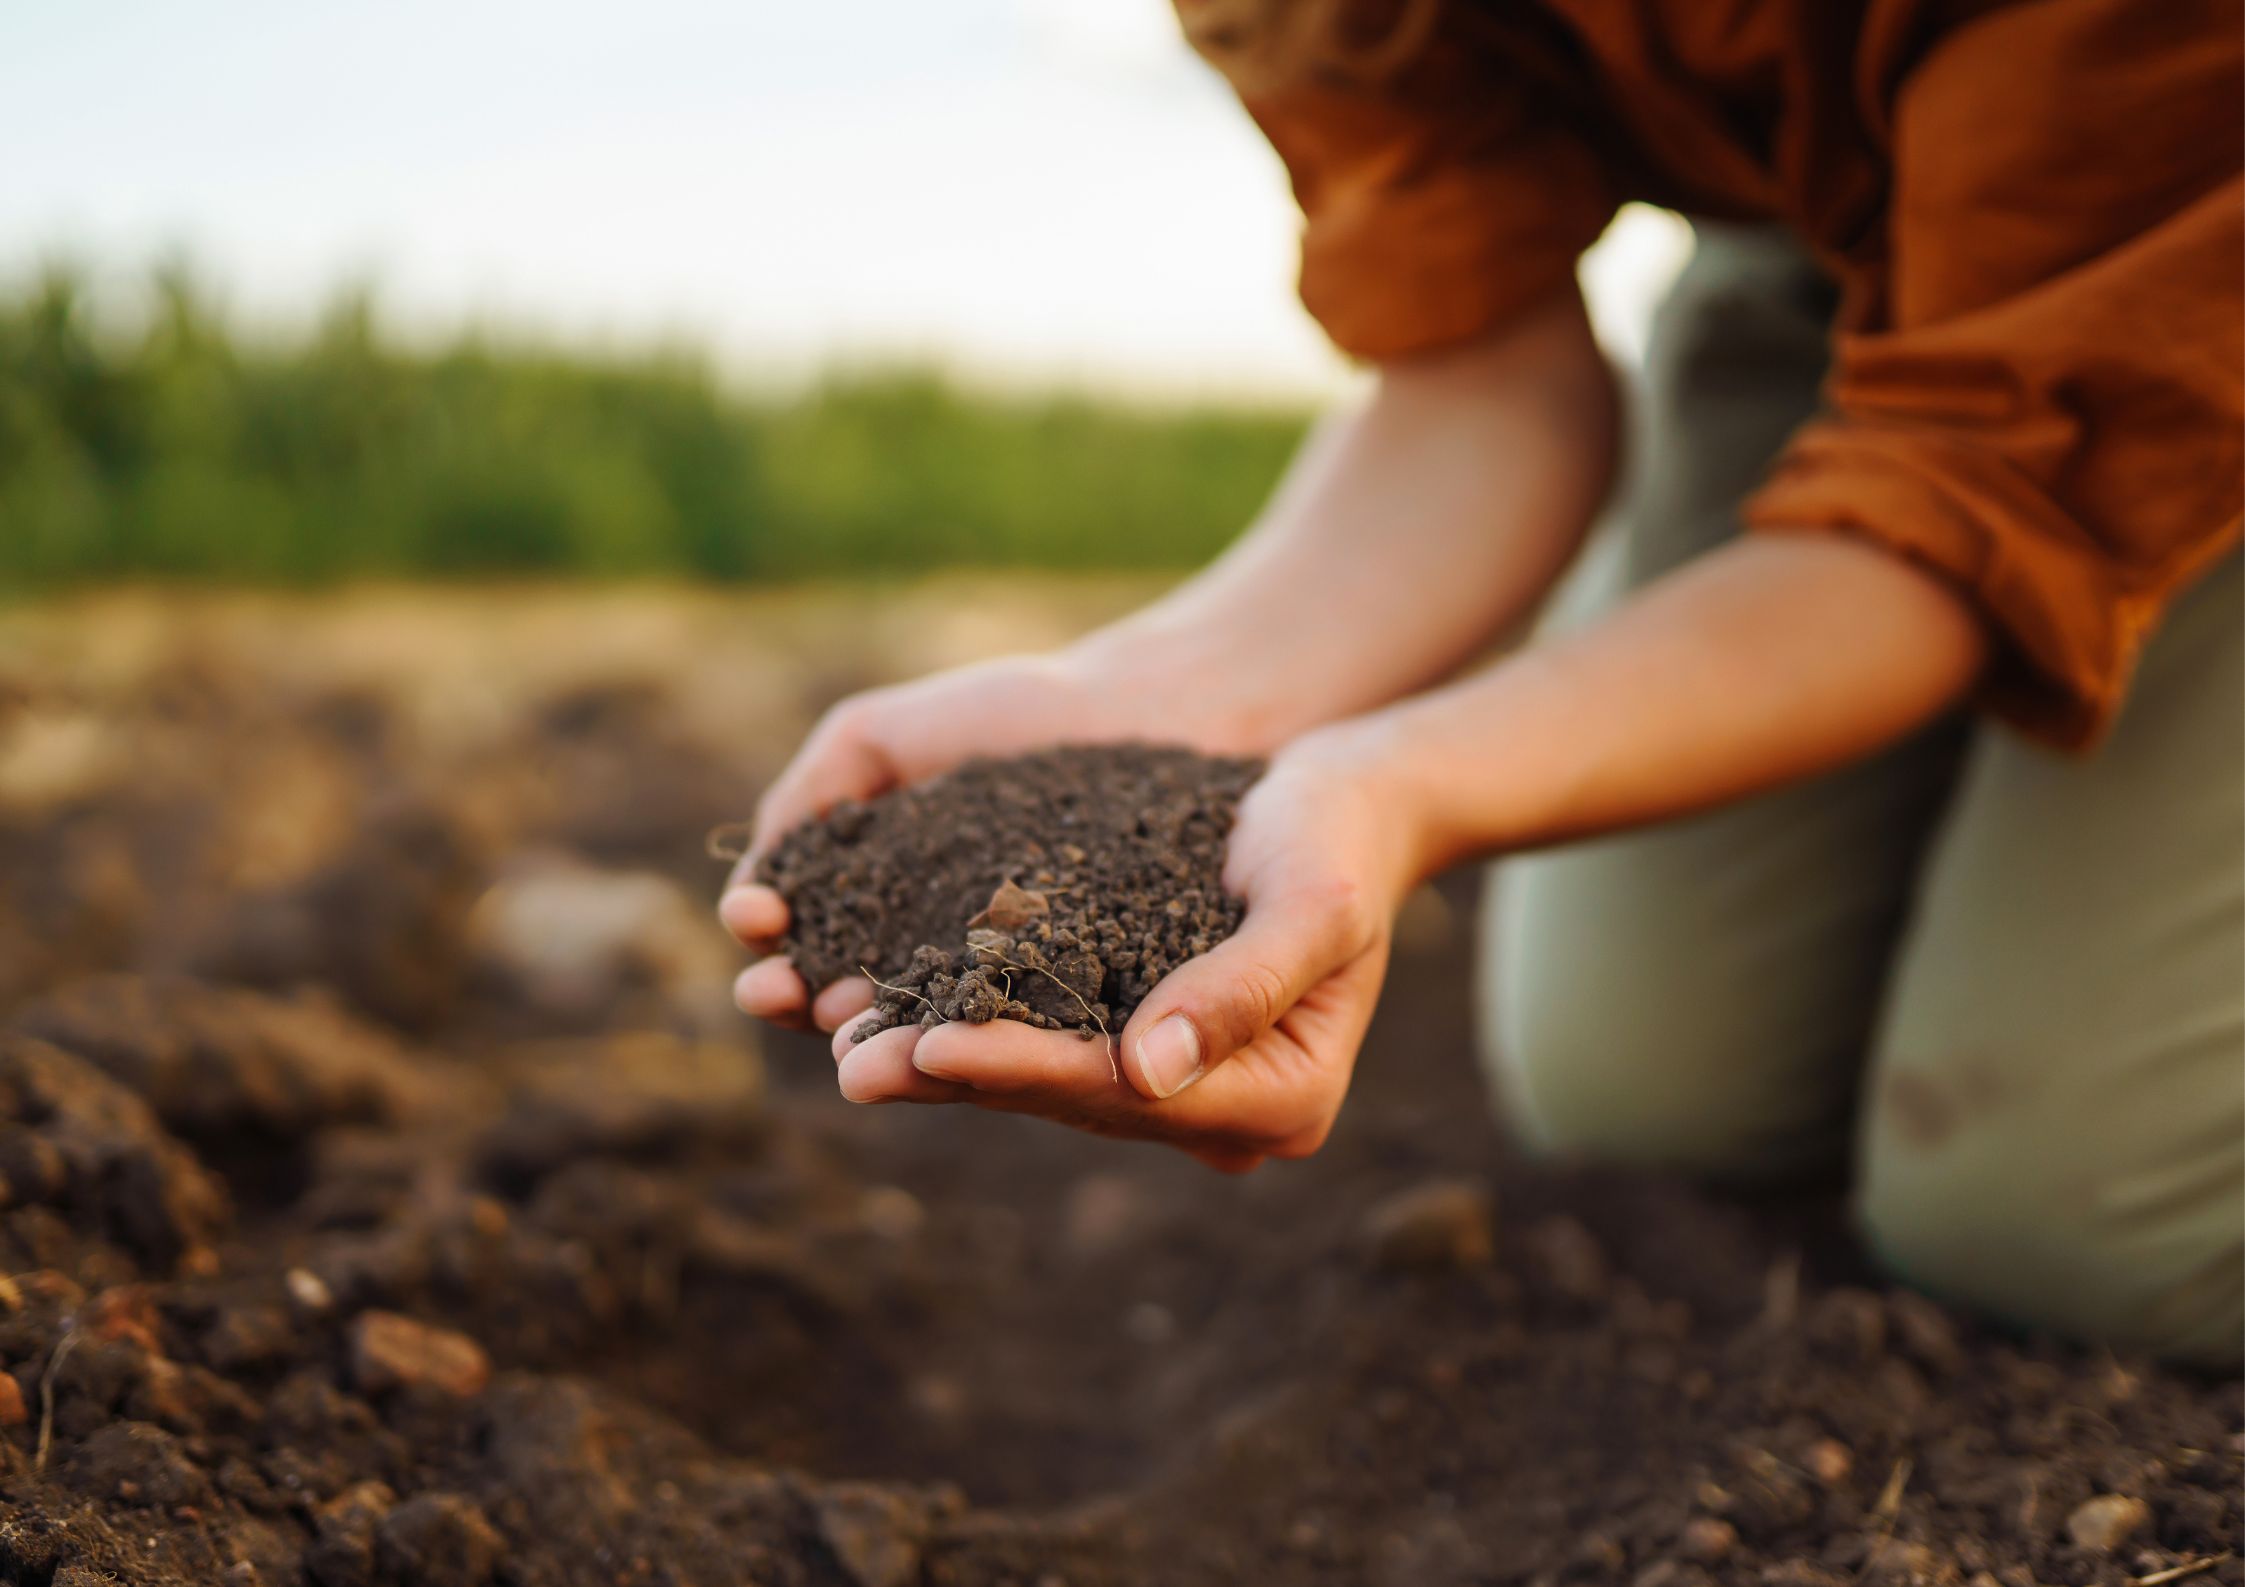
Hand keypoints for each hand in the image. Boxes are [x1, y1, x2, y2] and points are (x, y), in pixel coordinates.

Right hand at [720, 648, 1256, 1030]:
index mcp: (882, 905)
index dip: (772, 943)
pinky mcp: (1077, 1004)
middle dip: (802, 999)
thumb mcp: (881, 737)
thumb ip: (811, 795)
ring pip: (921, 1027)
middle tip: (778, 992)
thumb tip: (751, 892)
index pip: (806, 944)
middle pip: (848, 998)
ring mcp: (1006, 988)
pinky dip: (971, 1035)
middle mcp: (935, 959)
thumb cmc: (1016, 715)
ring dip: (871, 1033)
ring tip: (841, 1024)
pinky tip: (937, 1027)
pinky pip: (1018, 1027)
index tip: (756, 922)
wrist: (1149, 709)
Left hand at [814, 729, 1421, 1171]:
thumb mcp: (1311, 899)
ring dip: (943, 1063)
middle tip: (850, 1064)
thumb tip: (1147, 1071)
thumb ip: (1242, 985)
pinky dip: (968, 1025)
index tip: (930, 1044)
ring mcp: (1180, 1088)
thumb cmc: (1338, 838)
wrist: (1345, 804)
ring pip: (1044, 1083)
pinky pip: (1043, 1044)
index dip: (1023, 1069)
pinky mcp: (1139, 1044)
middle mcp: (1226, 1114)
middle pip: (1073, 1101)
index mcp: (1283, 1100)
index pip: (1127, 1093)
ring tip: (842, 1043)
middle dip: (958, 1077)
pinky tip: (887, 1007)